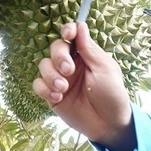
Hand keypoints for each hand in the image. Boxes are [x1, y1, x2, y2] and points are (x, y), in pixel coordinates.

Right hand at [33, 22, 135, 150]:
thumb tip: (80, 26)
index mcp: (86, 55)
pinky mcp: (52, 94)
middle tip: (68, 70)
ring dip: (51, 75)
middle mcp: (71, 64)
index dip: (68, 31)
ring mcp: (60, 79)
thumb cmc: (112, 95)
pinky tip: (58, 97)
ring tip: (63, 88)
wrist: (108, 125)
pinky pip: (38, 84)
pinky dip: (44, 89)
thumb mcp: (105, 69)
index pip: (73, 36)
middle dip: (59, 57)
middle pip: (55, 48)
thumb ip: (90, 49)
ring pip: (43, 65)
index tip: (68, 34)